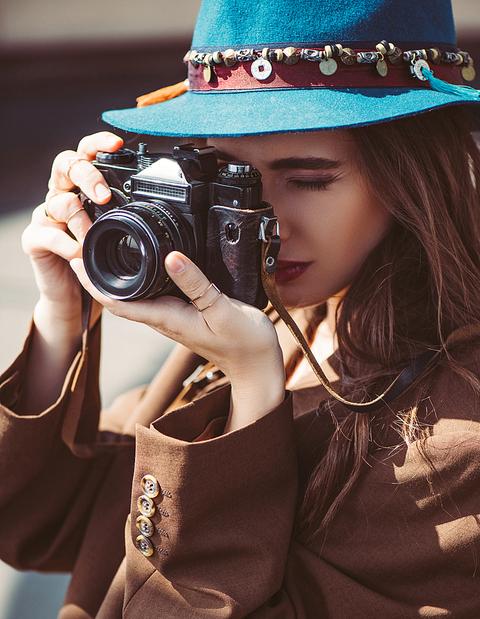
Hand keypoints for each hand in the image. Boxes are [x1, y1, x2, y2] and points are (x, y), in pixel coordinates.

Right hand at [22, 131, 123, 344]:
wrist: (75, 298)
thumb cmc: (99, 263)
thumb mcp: (120, 238)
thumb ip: (129, 219)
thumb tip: (166, 209)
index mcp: (83, 189)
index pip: (86, 154)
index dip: (98, 144)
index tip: (117, 144)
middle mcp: (62, 195)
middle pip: (67, 165)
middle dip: (87, 176)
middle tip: (104, 196)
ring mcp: (46, 216)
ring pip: (60, 202)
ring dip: (81, 221)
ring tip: (93, 239)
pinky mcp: (34, 239)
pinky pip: (48, 234)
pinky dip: (67, 244)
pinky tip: (79, 254)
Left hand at [71, 251, 285, 430]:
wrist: (258, 368)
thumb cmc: (244, 344)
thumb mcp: (222, 309)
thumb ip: (196, 284)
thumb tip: (170, 257)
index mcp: (167, 318)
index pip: (118, 302)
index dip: (93, 283)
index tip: (75, 258)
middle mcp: (164, 318)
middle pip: (119, 297)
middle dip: (95, 274)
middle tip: (80, 243)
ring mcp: (173, 318)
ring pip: (133, 296)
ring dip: (114, 276)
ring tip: (99, 249)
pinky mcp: (184, 314)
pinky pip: (153, 295)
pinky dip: (139, 279)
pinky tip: (142, 264)